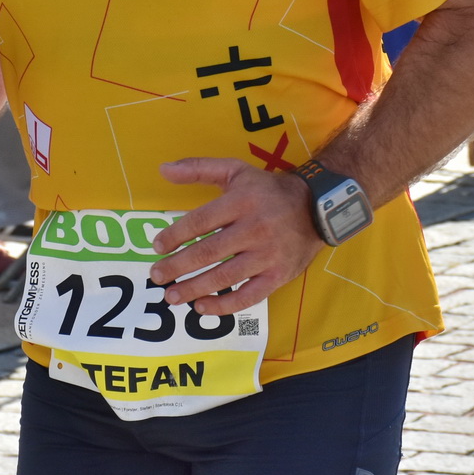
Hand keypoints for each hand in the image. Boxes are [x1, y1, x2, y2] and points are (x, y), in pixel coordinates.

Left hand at [149, 158, 324, 315]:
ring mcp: (268, 255)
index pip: (201, 221)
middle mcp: (255, 228)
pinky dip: (224, 305)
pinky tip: (202, 307)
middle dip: (178, 266)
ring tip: (172, 296)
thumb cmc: (268, 190)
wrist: (317, 207)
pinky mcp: (278, 275)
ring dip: (195, 288)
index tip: (157, 246)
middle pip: (209, 252)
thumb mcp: (236, 170)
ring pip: (225, 277)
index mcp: (242, 201)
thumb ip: (198, 168)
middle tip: (156, 275)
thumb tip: (163, 169)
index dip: (175, 235)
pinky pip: (249, 297)